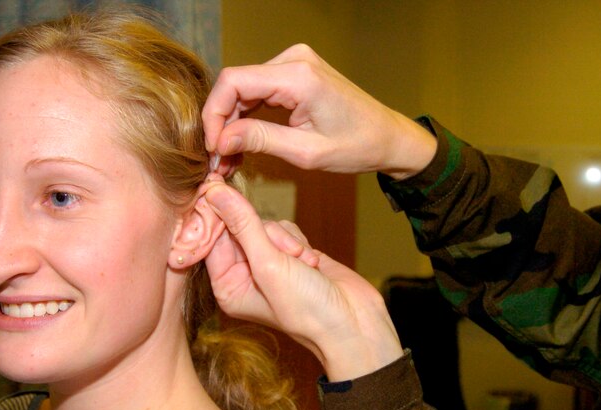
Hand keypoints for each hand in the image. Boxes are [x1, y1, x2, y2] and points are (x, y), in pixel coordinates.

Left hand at [201, 177, 403, 380]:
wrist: (352, 323)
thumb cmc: (307, 309)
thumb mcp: (269, 265)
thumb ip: (242, 225)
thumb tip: (214, 192)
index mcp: (228, 287)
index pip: (212, 239)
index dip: (217, 214)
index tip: (215, 184)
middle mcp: (244, 276)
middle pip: (240, 228)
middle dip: (265, 235)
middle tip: (285, 252)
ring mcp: (269, 265)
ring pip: (267, 226)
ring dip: (287, 240)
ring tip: (304, 265)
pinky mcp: (292, 256)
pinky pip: (286, 229)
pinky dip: (300, 241)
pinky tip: (313, 263)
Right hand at [203, 44, 436, 179]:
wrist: (388, 137)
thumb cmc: (358, 146)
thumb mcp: (306, 152)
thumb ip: (260, 141)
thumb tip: (220, 140)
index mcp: (299, 76)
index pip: (234, 82)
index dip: (214, 114)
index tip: (213, 147)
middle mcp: (295, 60)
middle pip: (236, 84)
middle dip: (222, 122)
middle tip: (219, 159)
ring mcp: (296, 62)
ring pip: (245, 88)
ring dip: (233, 121)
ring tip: (230, 156)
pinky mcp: (296, 71)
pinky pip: (260, 89)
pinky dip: (248, 115)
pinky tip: (244, 141)